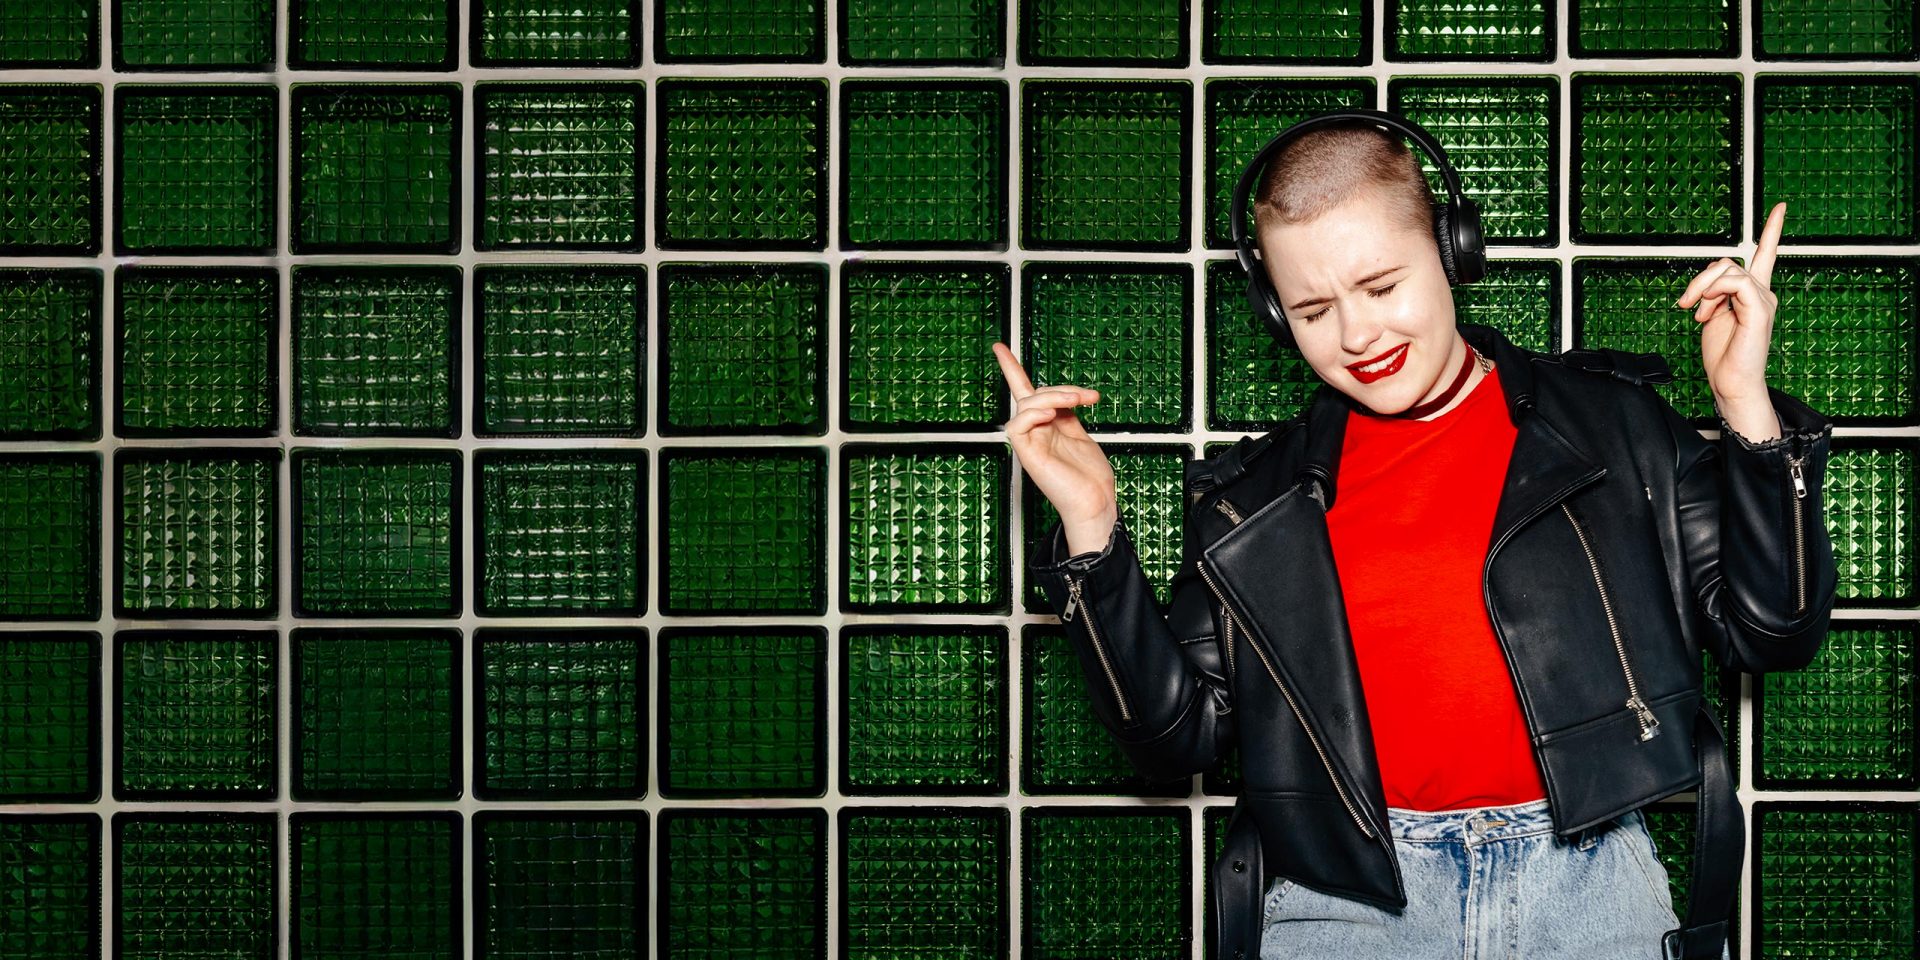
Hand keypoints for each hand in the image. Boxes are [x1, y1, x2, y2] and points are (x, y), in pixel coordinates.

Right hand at [992, 342, 1117, 545]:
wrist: (1094, 501)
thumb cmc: (1090, 477)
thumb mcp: (1081, 434)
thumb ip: (1068, 413)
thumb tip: (1065, 395)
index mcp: (1046, 426)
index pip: (1025, 392)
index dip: (1012, 369)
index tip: (999, 347)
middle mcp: (1034, 432)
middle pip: (1033, 394)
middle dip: (1061, 388)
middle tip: (1088, 396)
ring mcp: (1029, 442)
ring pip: (1028, 404)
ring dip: (1054, 397)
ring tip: (1077, 402)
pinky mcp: (1026, 453)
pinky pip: (1018, 424)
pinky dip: (1034, 414)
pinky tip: (1052, 416)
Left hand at [1675, 202, 1786, 423]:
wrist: (1730, 382)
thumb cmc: (1723, 355)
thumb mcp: (1713, 315)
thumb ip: (1714, 293)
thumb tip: (1706, 283)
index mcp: (1752, 294)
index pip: (1766, 256)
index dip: (1772, 231)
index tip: (1779, 208)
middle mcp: (1763, 293)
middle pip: (1728, 262)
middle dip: (1700, 279)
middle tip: (1686, 304)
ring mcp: (1764, 300)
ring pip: (1728, 269)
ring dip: (1702, 288)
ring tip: (1697, 312)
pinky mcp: (1761, 309)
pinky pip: (1737, 282)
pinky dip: (1715, 291)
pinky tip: (1708, 310)